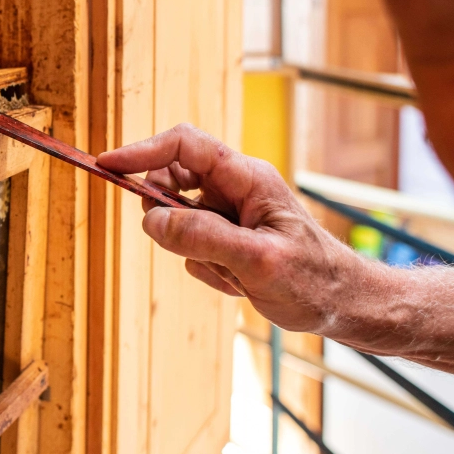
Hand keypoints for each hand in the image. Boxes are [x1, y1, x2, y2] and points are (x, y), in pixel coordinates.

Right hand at [97, 124, 377, 334]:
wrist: (345, 307)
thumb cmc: (315, 281)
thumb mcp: (258, 262)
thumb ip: (203, 237)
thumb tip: (151, 220)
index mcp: (247, 178)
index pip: (183, 146)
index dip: (142, 151)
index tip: (108, 165)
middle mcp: (236, 188)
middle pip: (172, 179)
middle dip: (167, 215)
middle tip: (181, 244)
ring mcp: (230, 212)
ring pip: (178, 218)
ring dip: (192, 251)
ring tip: (231, 274)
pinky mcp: (227, 237)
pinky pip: (190, 245)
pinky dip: (204, 267)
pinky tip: (237, 283)